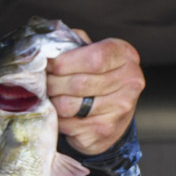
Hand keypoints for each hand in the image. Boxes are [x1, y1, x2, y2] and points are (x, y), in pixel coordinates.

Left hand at [47, 32, 144, 155]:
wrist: (113, 117)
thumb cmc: (97, 80)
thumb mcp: (90, 55)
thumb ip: (73, 46)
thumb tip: (46, 47)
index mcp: (125, 55)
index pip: (94, 58)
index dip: (65, 62)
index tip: (50, 66)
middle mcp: (130, 81)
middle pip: (78, 83)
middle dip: (53, 84)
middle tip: (45, 84)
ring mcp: (120, 107)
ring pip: (68, 105)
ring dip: (53, 102)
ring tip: (53, 98)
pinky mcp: (104, 129)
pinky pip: (67, 123)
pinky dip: (57, 119)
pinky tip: (62, 115)